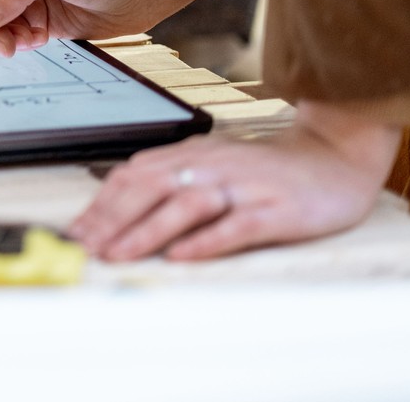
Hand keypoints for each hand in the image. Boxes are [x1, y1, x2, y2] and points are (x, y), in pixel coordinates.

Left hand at [67, 101, 401, 260]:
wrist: (334, 156)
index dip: (101, 204)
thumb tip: (117, 207)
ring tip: (120, 253)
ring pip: (187, 205)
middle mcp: (212, 166)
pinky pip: (238, 225)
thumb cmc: (264, 169)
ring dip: (148, 231)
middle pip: (152, 188)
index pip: (133, 176)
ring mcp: (244, 186)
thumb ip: (170, 179)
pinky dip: (208, 240)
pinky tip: (184, 255)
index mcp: (190, 154)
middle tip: (86, 247)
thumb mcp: (210, 163)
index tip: (75, 232)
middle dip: (113, 219)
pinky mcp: (277, 209)